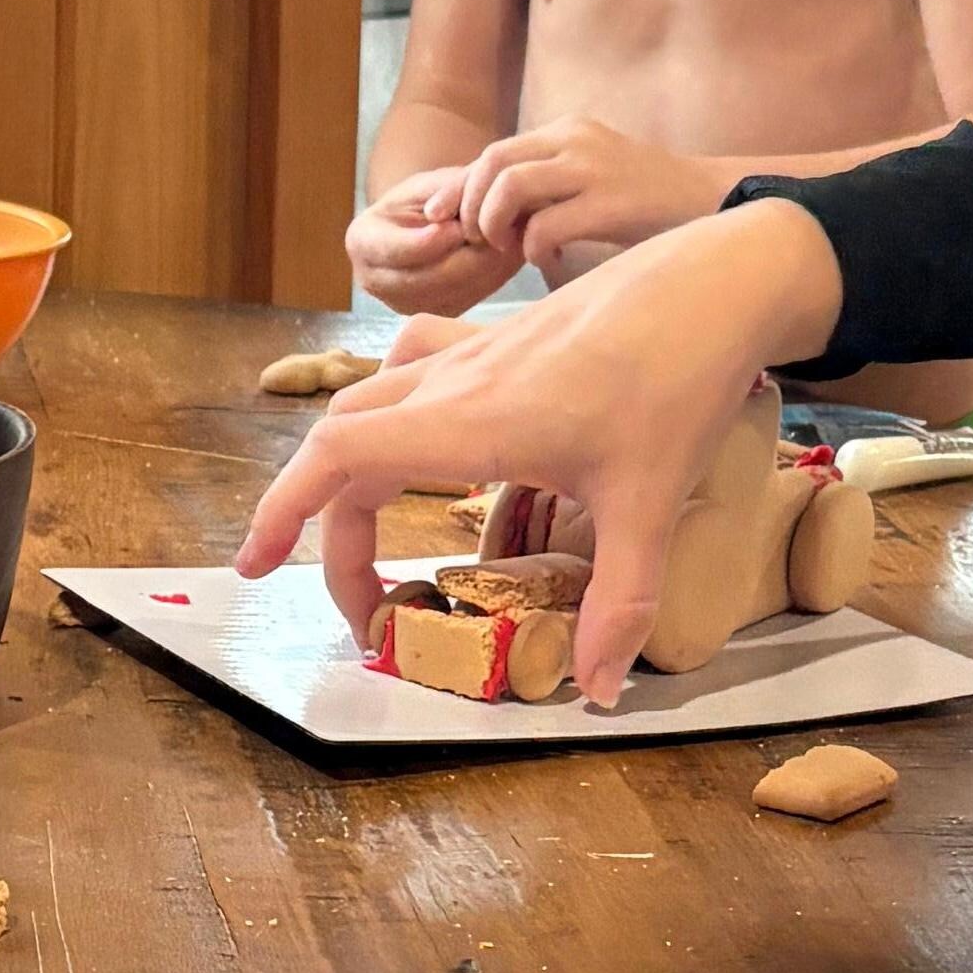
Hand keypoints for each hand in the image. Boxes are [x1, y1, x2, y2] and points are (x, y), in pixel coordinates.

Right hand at [242, 201, 842, 704]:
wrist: (712, 282)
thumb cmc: (678, 380)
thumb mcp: (651, 504)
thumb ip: (619, 603)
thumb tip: (595, 690)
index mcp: (469, 423)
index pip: (338, 459)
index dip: (282, 512)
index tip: (260, 566)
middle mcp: (451, 384)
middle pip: (341, 444)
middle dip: (324, 525)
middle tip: (360, 603)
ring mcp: (470, 354)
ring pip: (368, 401)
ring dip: (348, 466)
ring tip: (364, 527)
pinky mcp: (496, 340)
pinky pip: (409, 367)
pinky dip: (390, 408)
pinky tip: (422, 440)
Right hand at [347, 166, 515, 318]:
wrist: (424, 222)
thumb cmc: (425, 196)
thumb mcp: (430, 182)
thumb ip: (445, 192)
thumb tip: (454, 226)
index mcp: (362, 241)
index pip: (396, 250)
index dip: (431, 240)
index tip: (460, 226)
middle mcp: (375, 282)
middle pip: (428, 279)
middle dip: (468, 255)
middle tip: (501, 232)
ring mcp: (403, 304)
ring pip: (453, 292)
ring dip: (486, 267)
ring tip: (507, 239)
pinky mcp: (434, 313)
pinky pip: (468, 300)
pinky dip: (491, 278)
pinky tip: (504, 255)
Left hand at [450, 113, 731, 277]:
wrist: (716, 200)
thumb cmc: (650, 201)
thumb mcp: (592, 176)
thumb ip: (549, 184)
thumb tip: (493, 212)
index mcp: (568, 131)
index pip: (495, 152)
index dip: (460, 185)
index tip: (440, 216)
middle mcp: (576, 140)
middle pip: (493, 162)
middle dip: (469, 204)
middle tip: (474, 238)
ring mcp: (594, 169)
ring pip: (511, 187)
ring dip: (495, 223)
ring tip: (508, 247)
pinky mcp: (612, 203)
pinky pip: (547, 226)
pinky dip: (534, 248)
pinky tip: (547, 261)